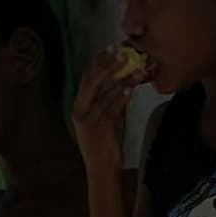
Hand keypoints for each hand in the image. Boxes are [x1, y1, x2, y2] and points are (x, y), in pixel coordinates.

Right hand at [74, 39, 149, 157]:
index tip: (112, 47)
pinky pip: (110, 108)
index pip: (88, 76)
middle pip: (92, 80)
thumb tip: (127, 80)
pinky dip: (120, 97)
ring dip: (120, 79)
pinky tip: (130, 88)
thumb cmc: (107, 142)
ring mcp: (87, 119)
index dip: (99, 60)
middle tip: (123, 52)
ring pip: (103, 92)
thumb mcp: (110, 116)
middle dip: (108, 64)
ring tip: (135, 68)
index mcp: (81, 104)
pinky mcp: (97, 129)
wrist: (102, 169)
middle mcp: (80, 109)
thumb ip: (115, 99)